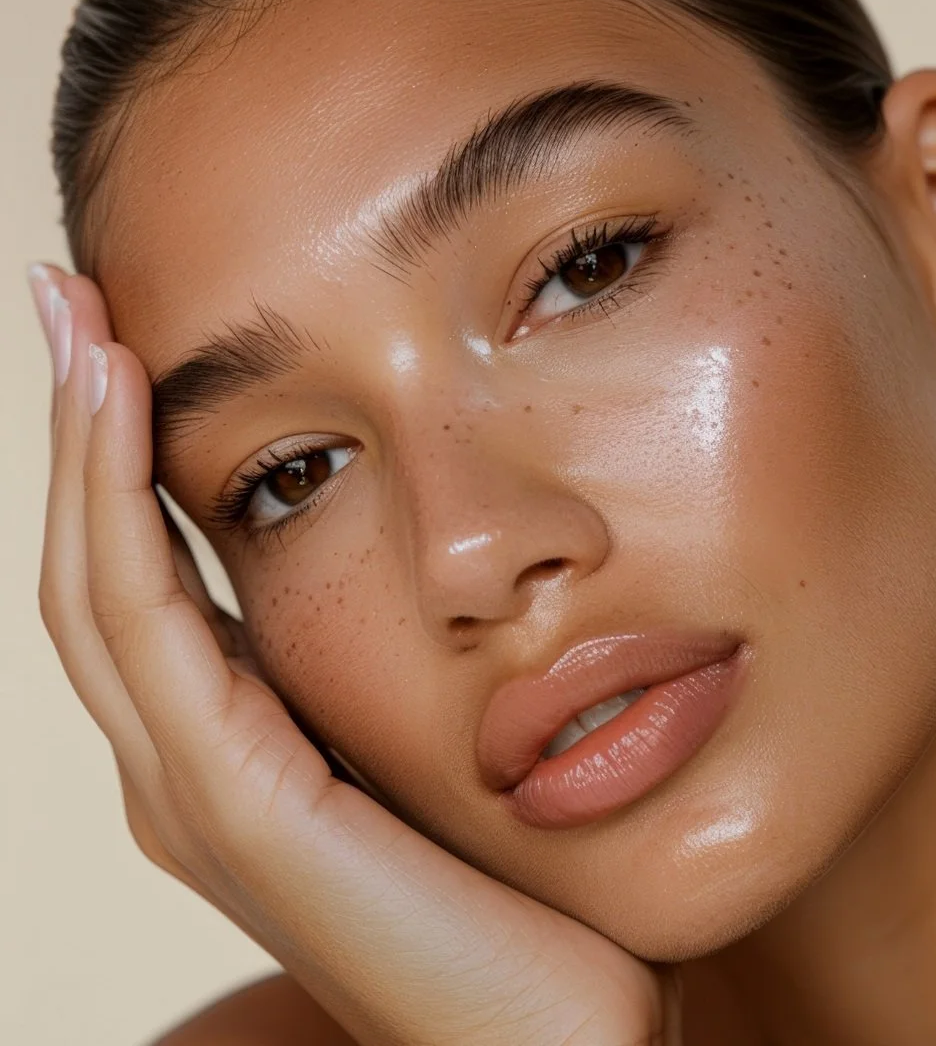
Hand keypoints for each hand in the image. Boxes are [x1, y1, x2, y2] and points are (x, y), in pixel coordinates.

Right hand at [32, 266, 682, 1045]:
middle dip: (74, 425)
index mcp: (229, 747)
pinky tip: (122, 410)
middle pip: (94, 565)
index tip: (113, 338)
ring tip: (77, 322)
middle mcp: (184, 767)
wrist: (544, 1036)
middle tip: (61, 294)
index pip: (141, 578)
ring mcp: (194, 795)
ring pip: (98, 586)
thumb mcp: (424, 744)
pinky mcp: (239, 811)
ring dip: (79, 447)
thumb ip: (371, 674)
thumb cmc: (507, 892)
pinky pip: (151, 631)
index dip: (112, 457)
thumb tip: (379, 566)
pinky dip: (118, 513)